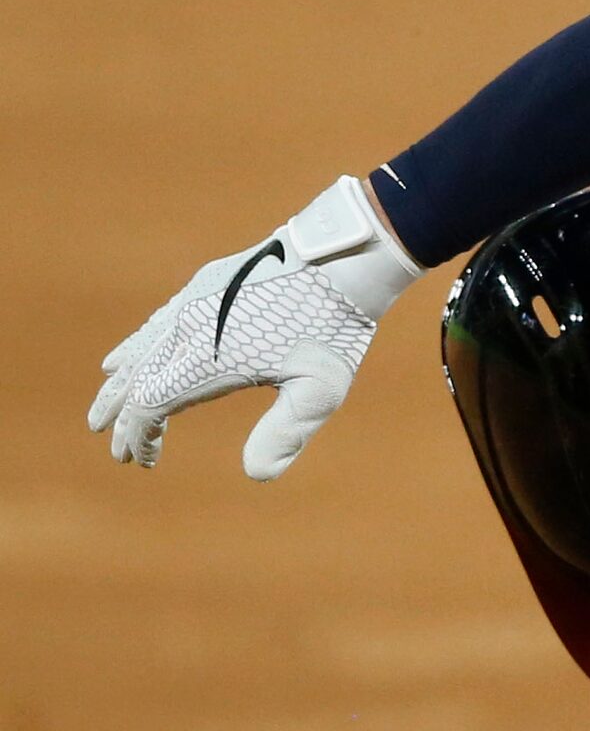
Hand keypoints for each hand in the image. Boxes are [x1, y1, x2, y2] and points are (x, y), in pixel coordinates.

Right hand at [89, 176, 422, 478]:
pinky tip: (131, 351)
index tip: (143, 461)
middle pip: (136, 379)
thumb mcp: (320, 389)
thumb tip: (257, 475)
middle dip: (119, 414)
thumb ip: (286, 433)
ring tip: (105, 400)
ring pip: (142, 346)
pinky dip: (138, 343)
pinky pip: (159, 320)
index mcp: (208, 360)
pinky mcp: (208, 281)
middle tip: (109, 443)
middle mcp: (190, 328)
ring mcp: (195, 300)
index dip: (139, 437)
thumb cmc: (336, 326)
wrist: (343, 254)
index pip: (150, 406)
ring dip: (122, 379)